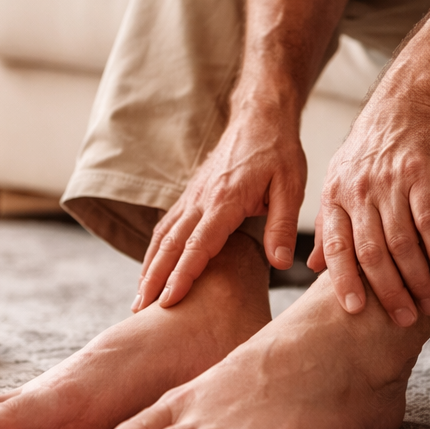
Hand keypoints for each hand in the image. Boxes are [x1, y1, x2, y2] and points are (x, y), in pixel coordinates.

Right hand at [135, 105, 305, 310]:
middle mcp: (201, 199)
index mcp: (225, 200)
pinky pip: (167, 225)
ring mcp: (192, 196)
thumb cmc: (278, 151)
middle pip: (170, 245)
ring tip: (138, 298)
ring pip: (163, 236)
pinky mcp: (191, 194)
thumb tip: (280, 263)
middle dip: (153, 279)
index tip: (168, 302)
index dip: (182, 275)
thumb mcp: (291, 186)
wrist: (259, 117)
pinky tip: (150, 267)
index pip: (198, 245)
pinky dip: (155, 250)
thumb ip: (282, 226)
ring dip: (149, 267)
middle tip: (139, 311)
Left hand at [307, 97, 429, 325]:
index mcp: (336, 197)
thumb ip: (331, 226)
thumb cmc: (372, 148)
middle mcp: (359, 192)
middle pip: (371, 252)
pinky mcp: (422, 173)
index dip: (344, 282)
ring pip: (402, 242)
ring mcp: (391, 183)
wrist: (407, 102)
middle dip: (388, 291)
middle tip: (404, 318)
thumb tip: (314, 269)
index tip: (355, 312)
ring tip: (429, 303)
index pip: (336, 248)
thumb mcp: (339, 181)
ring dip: (417, 278)